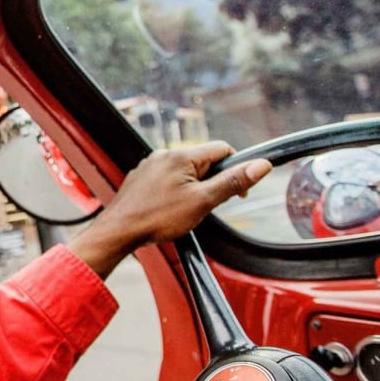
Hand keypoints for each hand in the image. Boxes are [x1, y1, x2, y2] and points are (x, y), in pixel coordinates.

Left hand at [69, 142, 271, 277]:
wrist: (119, 231)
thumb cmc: (157, 218)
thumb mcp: (203, 201)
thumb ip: (232, 182)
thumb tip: (261, 165)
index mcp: (181, 156)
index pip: (222, 149)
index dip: (236, 168)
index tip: (238, 191)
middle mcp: (164, 155)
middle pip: (203, 161)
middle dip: (212, 181)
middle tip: (206, 205)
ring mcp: (150, 166)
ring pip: (185, 172)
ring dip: (194, 188)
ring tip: (185, 210)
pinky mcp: (141, 179)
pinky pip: (167, 180)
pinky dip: (175, 192)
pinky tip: (169, 210)